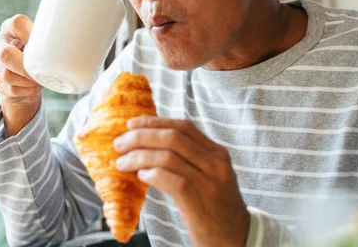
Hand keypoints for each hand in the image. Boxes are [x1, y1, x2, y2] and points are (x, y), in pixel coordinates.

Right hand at [0, 15, 41, 135]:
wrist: (23, 81)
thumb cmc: (36, 58)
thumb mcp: (40, 46)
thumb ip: (49, 41)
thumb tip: (75, 42)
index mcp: (9, 29)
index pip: (16, 24)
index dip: (30, 33)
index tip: (43, 43)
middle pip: (5, 53)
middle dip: (25, 66)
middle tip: (39, 72)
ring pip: (7, 74)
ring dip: (27, 81)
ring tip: (37, 81)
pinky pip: (10, 88)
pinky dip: (25, 90)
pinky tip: (32, 88)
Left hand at [113, 117, 249, 246]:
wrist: (238, 240)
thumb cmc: (216, 209)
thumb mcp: (209, 176)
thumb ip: (188, 159)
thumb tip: (148, 144)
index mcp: (217, 153)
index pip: (182, 127)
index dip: (154, 122)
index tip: (131, 124)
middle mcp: (216, 164)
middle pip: (172, 138)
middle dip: (141, 137)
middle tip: (119, 144)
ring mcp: (209, 183)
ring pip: (168, 157)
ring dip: (139, 157)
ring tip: (122, 163)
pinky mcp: (200, 203)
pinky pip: (171, 180)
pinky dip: (151, 174)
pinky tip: (140, 177)